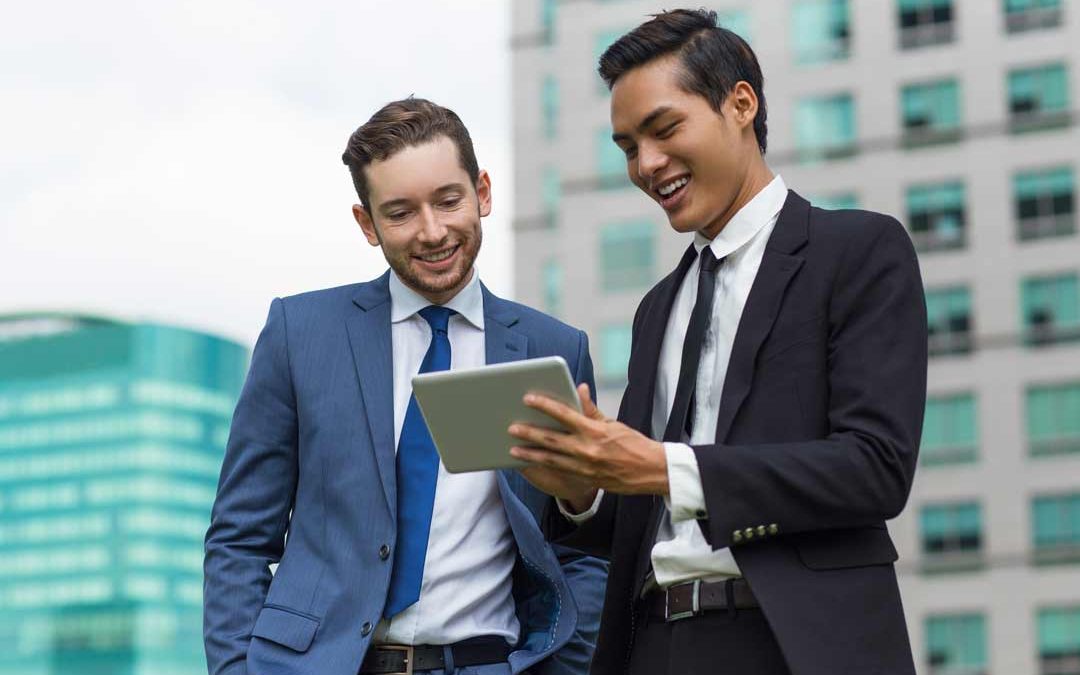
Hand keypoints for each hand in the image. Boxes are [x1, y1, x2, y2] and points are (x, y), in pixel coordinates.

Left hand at [509, 383, 668, 498]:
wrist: (650, 471)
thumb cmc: (633, 444)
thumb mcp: (612, 423)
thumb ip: (591, 409)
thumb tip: (580, 389)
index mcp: (594, 431)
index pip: (565, 414)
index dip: (545, 405)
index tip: (528, 398)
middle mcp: (587, 450)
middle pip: (551, 440)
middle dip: (529, 433)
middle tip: (512, 428)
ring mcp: (585, 467)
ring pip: (551, 460)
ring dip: (530, 454)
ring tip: (513, 450)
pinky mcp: (586, 479)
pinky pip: (559, 472)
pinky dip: (543, 467)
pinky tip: (530, 463)